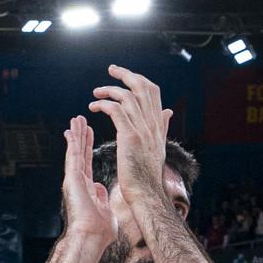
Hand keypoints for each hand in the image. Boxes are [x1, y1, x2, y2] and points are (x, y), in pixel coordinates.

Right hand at [60, 115, 114, 248]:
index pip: (87, 162)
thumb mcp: (104, 210)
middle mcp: (78, 182)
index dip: (88, 146)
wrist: (91, 238)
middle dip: (80, 136)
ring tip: (75, 119)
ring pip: (74, 152)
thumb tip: (102, 190)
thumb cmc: (99, 232)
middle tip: (80, 120)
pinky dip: (72, 143)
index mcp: (86, 188)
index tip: (88, 133)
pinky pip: (72, 157)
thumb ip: (102, 198)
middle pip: (79, 153)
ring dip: (75, 135)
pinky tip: (71, 130)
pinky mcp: (72, 179)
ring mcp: (73, 180)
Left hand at [88, 64, 173, 199]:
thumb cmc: (147, 174)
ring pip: (128, 96)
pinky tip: (94, 107)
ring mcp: (143, 129)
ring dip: (110, 90)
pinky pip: (116, 110)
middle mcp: (152, 123)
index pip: (152, 91)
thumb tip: (168, 112)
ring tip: (96, 94)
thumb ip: (161, 126)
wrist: (146, 193)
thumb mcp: (157, 146)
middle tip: (111, 70)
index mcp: (157, 124)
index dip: (139, 79)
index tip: (125, 75)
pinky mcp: (130, 136)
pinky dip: (104, 104)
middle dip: (126, 74)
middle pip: (143, 87)